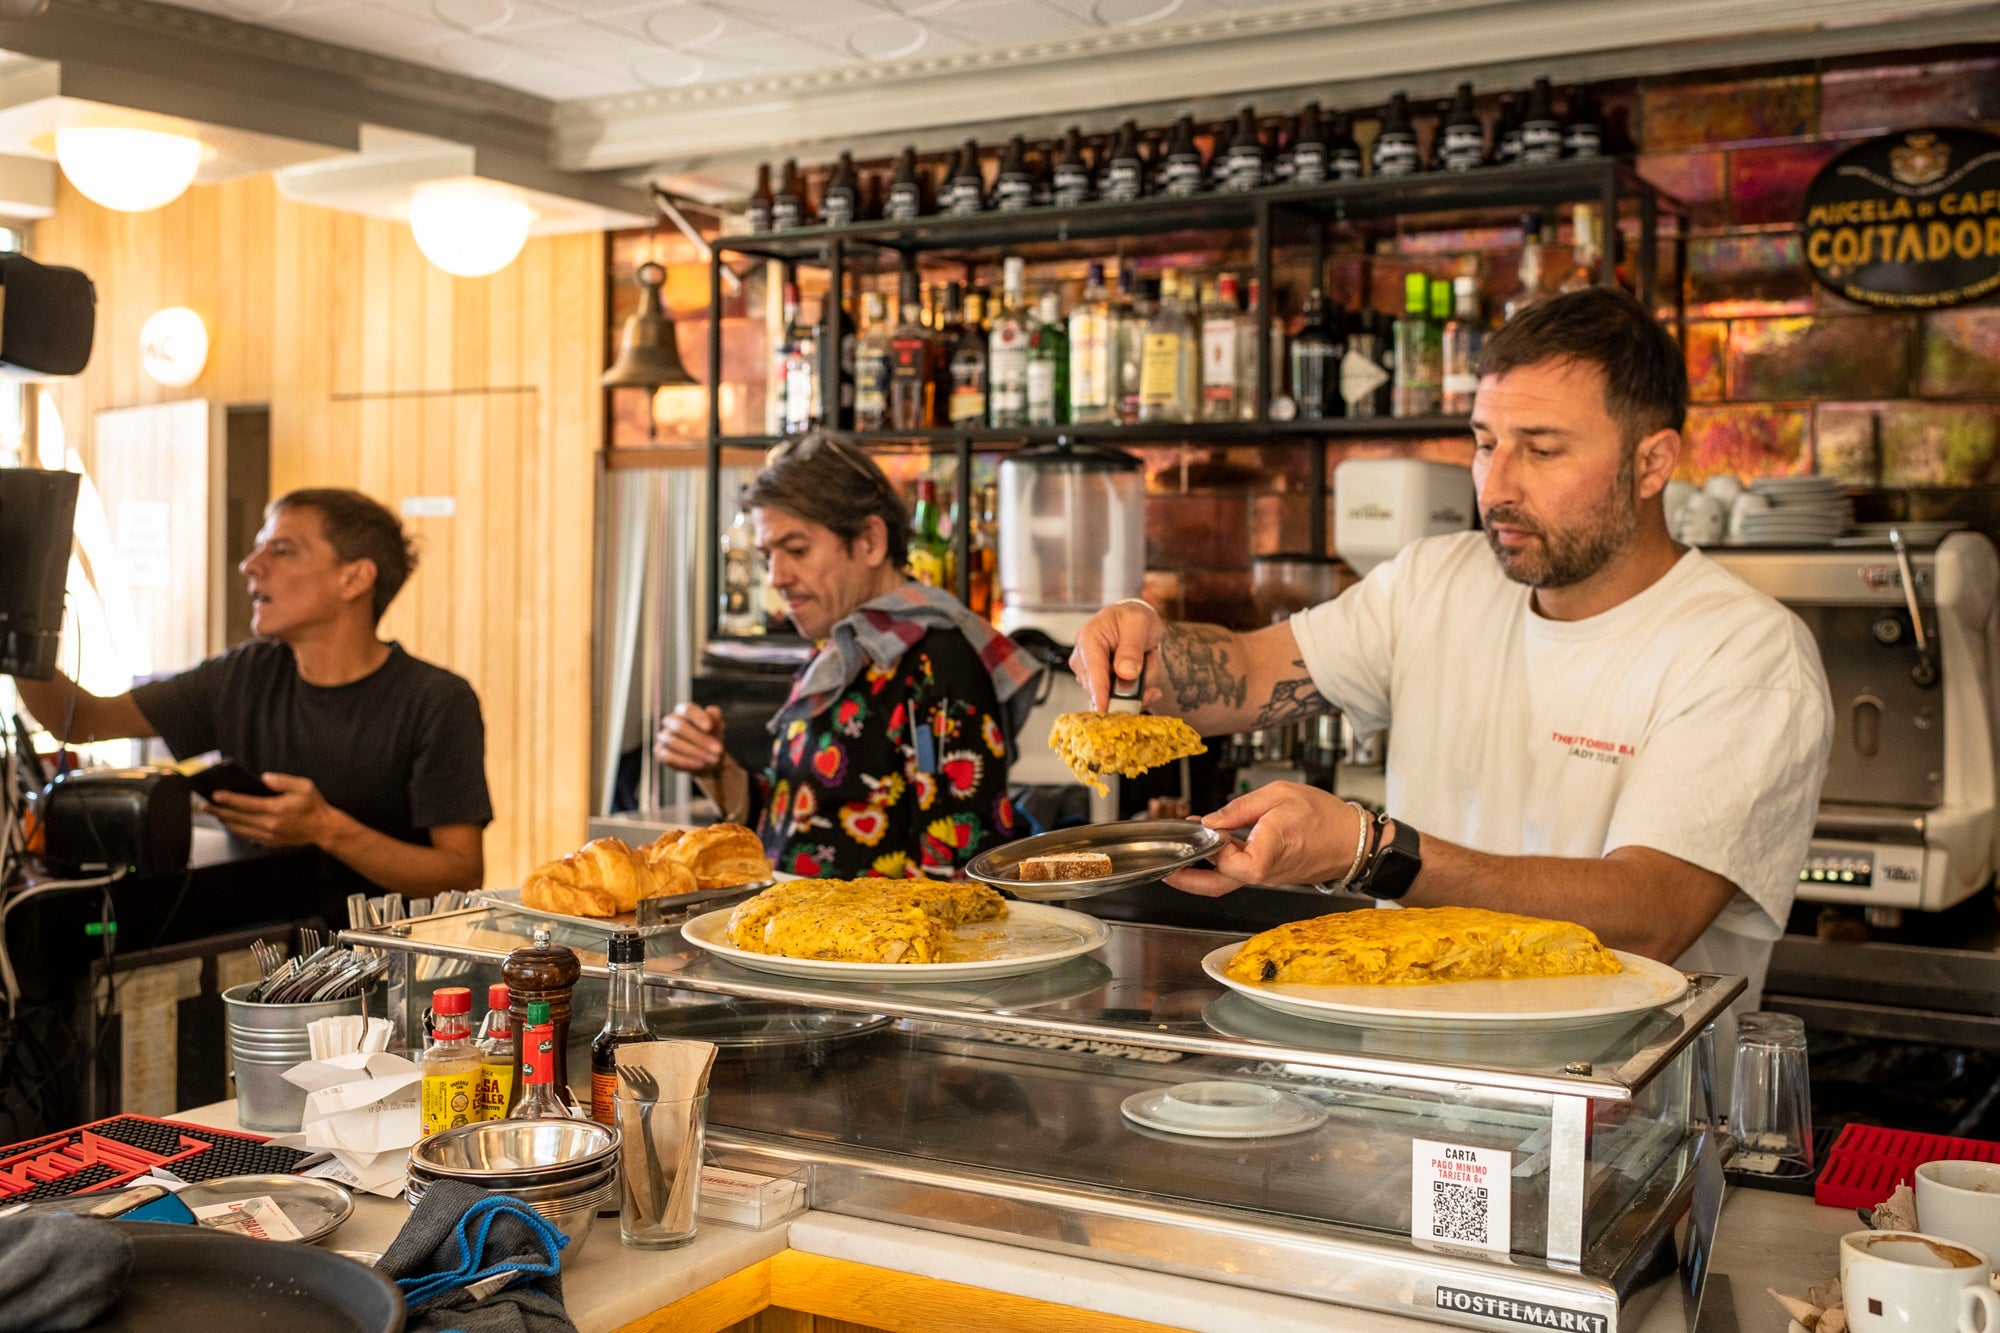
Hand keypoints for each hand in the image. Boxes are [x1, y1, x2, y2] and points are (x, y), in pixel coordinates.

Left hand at [210, 773, 334, 848]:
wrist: (323, 829)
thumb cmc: (314, 806)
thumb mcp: (304, 786)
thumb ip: (283, 780)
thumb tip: (264, 778)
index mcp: (276, 808)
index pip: (245, 803)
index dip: (228, 799)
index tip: (215, 795)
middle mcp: (270, 824)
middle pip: (238, 818)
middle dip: (219, 811)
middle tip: (206, 806)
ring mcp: (269, 835)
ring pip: (240, 829)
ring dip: (225, 821)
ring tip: (215, 815)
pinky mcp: (270, 842)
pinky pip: (248, 836)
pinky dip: (237, 830)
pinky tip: (231, 824)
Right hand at [654, 703, 726, 776]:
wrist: (707, 759)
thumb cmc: (711, 738)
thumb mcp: (717, 728)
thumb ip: (715, 718)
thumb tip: (713, 712)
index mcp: (683, 711)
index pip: (687, 709)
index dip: (698, 717)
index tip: (709, 727)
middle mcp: (670, 721)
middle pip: (680, 727)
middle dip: (700, 739)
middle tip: (718, 750)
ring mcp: (663, 737)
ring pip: (674, 742)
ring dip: (696, 752)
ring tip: (714, 760)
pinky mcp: (660, 753)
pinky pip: (669, 757)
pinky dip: (686, 762)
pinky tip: (701, 765)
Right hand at [1068, 600, 1165, 712]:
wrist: (1136, 623)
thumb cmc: (1133, 618)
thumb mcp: (1138, 624)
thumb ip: (1131, 649)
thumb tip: (1125, 674)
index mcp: (1088, 639)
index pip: (1092, 670)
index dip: (1099, 691)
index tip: (1105, 708)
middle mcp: (1084, 659)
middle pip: (1102, 688)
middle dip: (1131, 684)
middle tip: (1151, 661)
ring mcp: (1091, 675)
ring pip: (1114, 696)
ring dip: (1138, 685)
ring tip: (1149, 660)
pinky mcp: (1101, 686)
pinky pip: (1121, 699)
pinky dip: (1139, 692)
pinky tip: (1148, 680)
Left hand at [1164, 782, 1364, 897]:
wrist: (1354, 840)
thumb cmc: (1323, 817)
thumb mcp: (1279, 796)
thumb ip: (1240, 807)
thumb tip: (1210, 820)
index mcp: (1266, 855)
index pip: (1225, 862)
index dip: (1209, 846)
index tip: (1202, 827)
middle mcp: (1263, 873)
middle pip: (1217, 886)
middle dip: (1186, 881)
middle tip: (1165, 870)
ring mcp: (1266, 877)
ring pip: (1226, 880)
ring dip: (1202, 869)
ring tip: (1184, 850)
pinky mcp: (1269, 874)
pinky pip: (1240, 872)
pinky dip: (1222, 860)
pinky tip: (1213, 841)